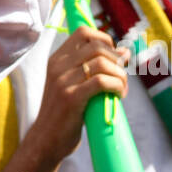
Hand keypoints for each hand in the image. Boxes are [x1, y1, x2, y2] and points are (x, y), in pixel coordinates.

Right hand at [31, 26, 129, 164]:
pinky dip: (116, 86)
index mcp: (57, 59)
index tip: (113, 56)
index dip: (104, 39)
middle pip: (97, 46)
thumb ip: (95, 67)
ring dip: (120, 75)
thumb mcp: (73, 84)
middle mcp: (58, 66)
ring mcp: (63, 81)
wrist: (46, 140)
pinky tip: (118, 95)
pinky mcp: (71, 97)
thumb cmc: (64, 113)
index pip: (83, 32)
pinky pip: (102, 81)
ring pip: (102, 63)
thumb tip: (125, 52)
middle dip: (116, 59)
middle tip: (121, 77)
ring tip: (121, 88)